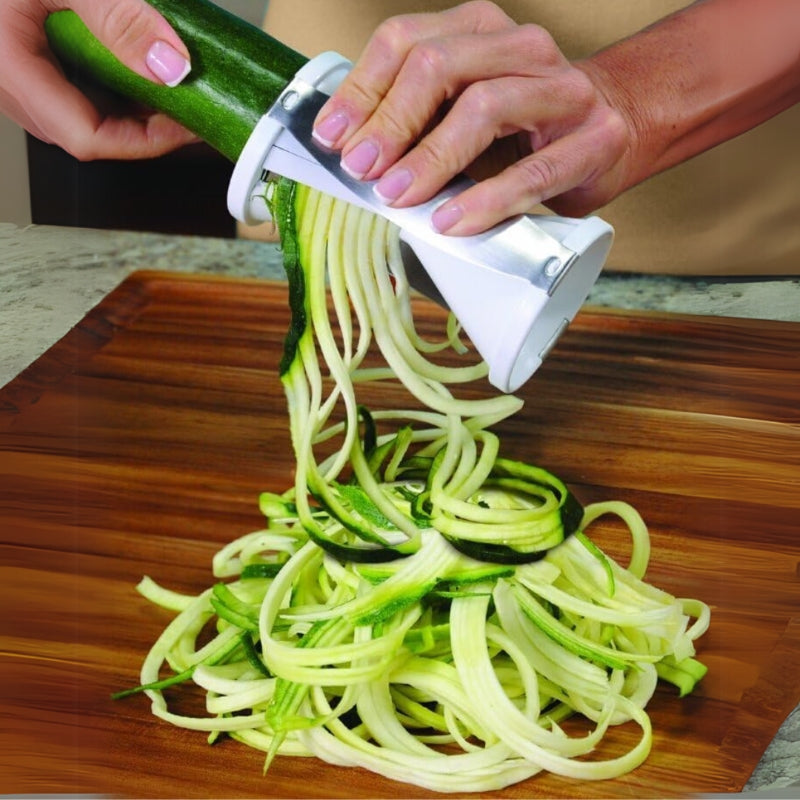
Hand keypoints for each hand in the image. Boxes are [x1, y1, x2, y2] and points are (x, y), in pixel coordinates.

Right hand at [0, 0, 197, 159]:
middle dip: (142, 128)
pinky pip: (63, 81)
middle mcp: (1, 77)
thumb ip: (117, 18)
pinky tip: (132, 62)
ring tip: (169, 88)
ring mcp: (4, 66)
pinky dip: (104, 81)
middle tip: (188, 108)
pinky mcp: (11, 47)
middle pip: (84, 130)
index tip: (186, 126)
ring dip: (126, 107)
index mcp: (6, 66)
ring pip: (75, 109)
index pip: (86, 137)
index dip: (145, 142)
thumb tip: (170, 67)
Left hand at [311, 0, 630, 234]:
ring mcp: (561, 89)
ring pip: (484, 107)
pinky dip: (486, 199)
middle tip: (360, 170)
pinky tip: (452, 222)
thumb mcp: (461, 109)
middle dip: (389, 122)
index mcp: (478, 30)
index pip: (404, 41)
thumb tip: (348, 155)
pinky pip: (533, 171)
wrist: (615, 129)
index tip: (331, 140)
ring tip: (396, 197)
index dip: (361, 91)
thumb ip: (416, 119)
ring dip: (430, 158)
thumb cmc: (523, 127)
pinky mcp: (593, 140)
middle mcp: (519, 47)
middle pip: (438, 66)